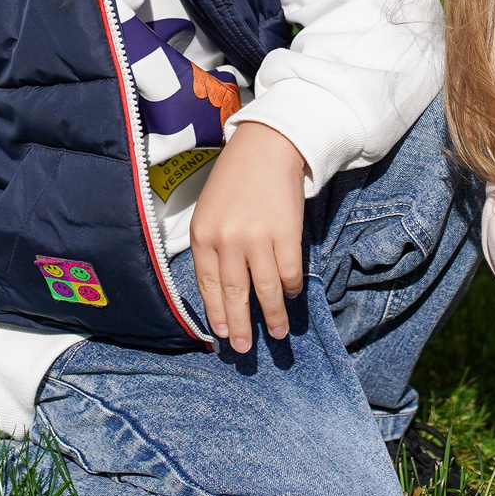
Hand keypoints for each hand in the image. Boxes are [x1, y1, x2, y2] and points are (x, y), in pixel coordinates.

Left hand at [188, 121, 309, 352]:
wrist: (267, 147)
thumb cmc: (235, 179)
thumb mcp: (209, 210)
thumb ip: (210, 246)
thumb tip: (217, 287)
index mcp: (203, 235)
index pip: (207, 285)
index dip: (215, 313)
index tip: (221, 334)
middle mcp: (227, 241)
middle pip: (234, 294)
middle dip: (240, 325)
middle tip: (243, 348)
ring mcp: (257, 239)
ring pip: (265, 290)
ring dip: (273, 316)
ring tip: (277, 334)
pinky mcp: (286, 234)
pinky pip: (289, 273)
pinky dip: (290, 289)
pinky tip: (290, 297)